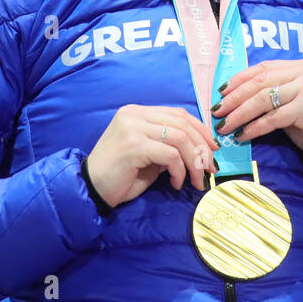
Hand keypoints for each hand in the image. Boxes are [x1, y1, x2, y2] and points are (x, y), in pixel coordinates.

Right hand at [86, 105, 219, 207]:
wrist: (90, 189)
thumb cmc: (119, 176)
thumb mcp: (148, 156)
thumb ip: (168, 146)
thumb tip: (198, 149)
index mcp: (137, 112)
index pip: (178, 113)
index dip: (200, 129)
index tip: (212, 149)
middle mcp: (134, 114)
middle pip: (182, 123)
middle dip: (202, 147)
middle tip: (210, 169)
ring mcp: (133, 127)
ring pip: (180, 138)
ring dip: (194, 161)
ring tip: (195, 180)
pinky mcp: (134, 145)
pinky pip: (170, 155)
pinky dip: (179, 171)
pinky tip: (175, 183)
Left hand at [213, 59, 302, 166]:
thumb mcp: (296, 103)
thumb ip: (275, 94)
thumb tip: (237, 99)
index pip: (265, 67)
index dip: (240, 79)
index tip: (221, 92)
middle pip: (261, 81)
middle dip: (235, 97)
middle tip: (218, 111)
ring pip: (264, 98)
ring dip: (240, 113)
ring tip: (225, 125)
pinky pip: (274, 117)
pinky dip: (255, 127)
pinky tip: (243, 135)